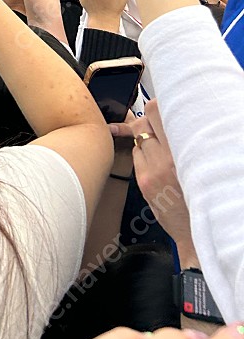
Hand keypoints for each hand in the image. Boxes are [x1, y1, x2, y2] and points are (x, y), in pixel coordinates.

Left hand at [131, 99, 194, 262]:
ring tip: (161, 147)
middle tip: (159, 125)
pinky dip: (143, 154)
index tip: (163, 107)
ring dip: (146, 138)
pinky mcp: (142, 182)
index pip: (157, 112)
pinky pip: (136, 156)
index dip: (158, 106)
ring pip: (137, 138)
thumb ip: (184, 141)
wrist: (197, 231)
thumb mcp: (198, 163)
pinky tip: (156, 162)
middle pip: (142, 122)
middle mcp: (164, 161)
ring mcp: (150, 172)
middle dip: (148, 120)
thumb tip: (172, 119)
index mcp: (181, 153)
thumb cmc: (203, 196)